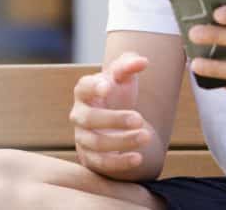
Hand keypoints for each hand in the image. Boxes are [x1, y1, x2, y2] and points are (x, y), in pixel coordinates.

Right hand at [69, 52, 154, 173]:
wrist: (115, 119)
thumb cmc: (118, 92)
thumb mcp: (123, 76)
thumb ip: (130, 65)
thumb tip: (143, 62)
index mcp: (84, 90)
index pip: (84, 87)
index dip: (93, 87)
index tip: (108, 86)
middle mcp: (79, 114)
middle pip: (90, 119)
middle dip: (115, 120)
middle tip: (139, 119)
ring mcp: (82, 137)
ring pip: (97, 143)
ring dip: (122, 142)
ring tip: (147, 136)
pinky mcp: (90, 158)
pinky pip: (102, 163)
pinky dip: (119, 163)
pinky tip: (138, 158)